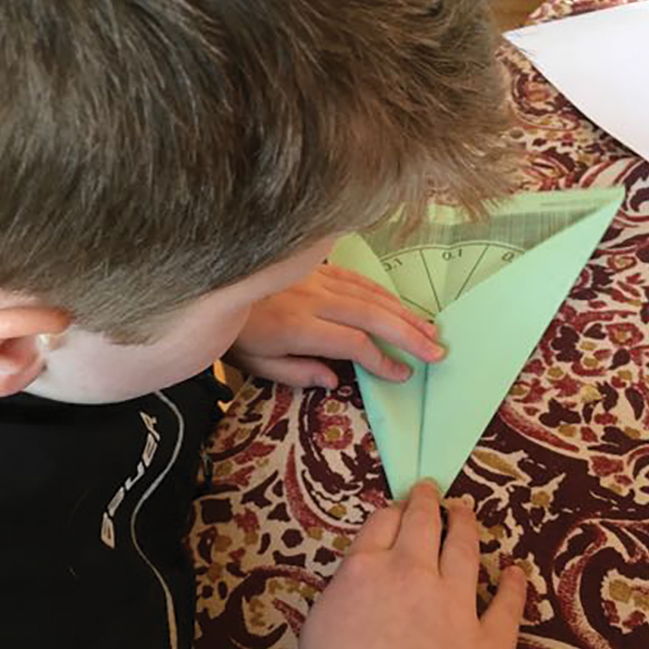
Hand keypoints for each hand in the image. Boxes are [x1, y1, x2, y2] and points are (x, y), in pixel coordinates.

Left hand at [225, 264, 444, 388]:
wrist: (211, 287)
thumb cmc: (234, 334)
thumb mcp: (256, 365)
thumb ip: (297, 373)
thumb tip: (336, 380)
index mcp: (296, 327)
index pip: (351, 342)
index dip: (381, 359)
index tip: (403, 374)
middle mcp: (311, 298)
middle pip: (370, 315)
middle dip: (407, 333)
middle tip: (437, 351)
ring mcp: (314, 279)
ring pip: (367, 294)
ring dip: (402, 312)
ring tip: (429, 330)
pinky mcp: (314, 268)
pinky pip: (355, 278)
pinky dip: (381, 291)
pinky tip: (398, 305)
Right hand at [297, 481, 526, 648]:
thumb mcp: (320, 622)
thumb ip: (346, 587)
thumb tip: (363, 572)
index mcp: (365, 569)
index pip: (382, 522)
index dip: (393, 508)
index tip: (400, 503)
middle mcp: (411, 573)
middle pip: (423, 523)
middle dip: (427, 501)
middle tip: (431, 490)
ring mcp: (454, 605)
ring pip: (465, 549)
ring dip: (466, 524)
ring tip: (466, 511)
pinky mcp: (489, 642)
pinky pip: (507, 605)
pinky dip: (514, 584)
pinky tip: (515, 570)